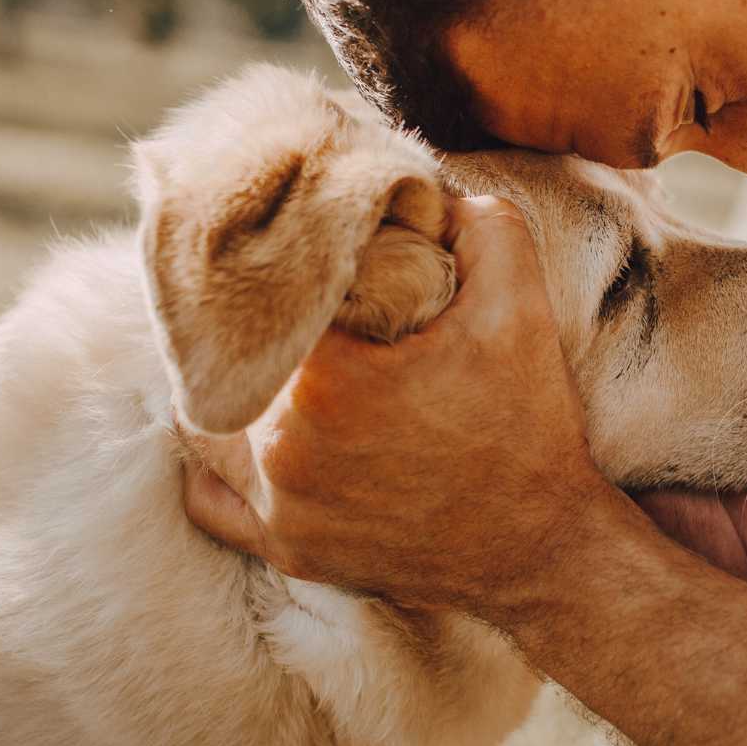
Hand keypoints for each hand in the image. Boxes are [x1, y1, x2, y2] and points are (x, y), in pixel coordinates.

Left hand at [180, 195, 613, 620]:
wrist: (541, 550)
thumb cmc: (528, 428)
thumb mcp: (522, 307)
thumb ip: (480, 225)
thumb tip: (428, 195)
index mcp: (325, 382)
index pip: (265, 298)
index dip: (287, 271)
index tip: (315, 262)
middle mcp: (281, 451)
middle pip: (230, 359)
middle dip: (260, 329)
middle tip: (296, 310)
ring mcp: (278, 509)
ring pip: (205, 424)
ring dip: (231, 388)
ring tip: (272, 362)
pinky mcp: (286, 550)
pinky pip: (210, 498)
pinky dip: (221, 462)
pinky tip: (253, 430)